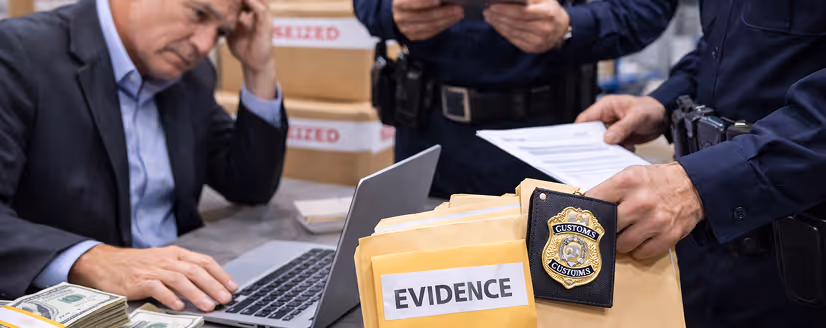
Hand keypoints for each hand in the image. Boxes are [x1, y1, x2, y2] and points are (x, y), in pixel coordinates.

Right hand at [69, 245, 237, 311]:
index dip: (220, 274)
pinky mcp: (139, 281)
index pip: (204, 261)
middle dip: (214, 285)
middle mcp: (167, 259)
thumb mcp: (164, 261)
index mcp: (176, 253)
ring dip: (197, 294)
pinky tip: (179, 307)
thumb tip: (209, 285)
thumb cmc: (138, 265)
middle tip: (226, 298)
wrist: (105, 263)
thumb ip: (184, 270)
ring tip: (208, 305)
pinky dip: (170, 298)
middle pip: (196, 271)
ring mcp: (153, 269)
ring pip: (180, 279)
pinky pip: (158, 289)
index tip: (232, 286)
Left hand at [228, 0, 276, 99]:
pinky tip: (245, 0)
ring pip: (260, 0)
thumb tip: (212, 13)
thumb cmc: (243, 48)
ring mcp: (264, 19)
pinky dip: (253, 4)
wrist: (253, 64)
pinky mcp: (266, 27)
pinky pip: (261, 12)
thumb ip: (225, 20)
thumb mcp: (230, 29)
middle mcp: (260, 13)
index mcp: (252, 12)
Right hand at [393, 0, 463, 40]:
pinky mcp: (413, 36)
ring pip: (429, 26)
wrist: (399, 12)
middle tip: (458, 7)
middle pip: (425, 16)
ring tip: (459, 13)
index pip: (412, 3)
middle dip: (444, 12)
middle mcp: (400, 18)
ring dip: (447, 20)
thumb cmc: (410, 0)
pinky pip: (430, 33)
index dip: (424, 2)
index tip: (438, 0)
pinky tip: (452, 20)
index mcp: (399, 4)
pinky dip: (443, 26)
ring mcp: (406, 29)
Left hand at [483, 0, 569, 53]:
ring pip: (512, 32)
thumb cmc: (549, 9)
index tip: (492, 6)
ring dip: (498, 24)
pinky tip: (497, 25)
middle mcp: (545, 29)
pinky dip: (503, 32)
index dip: (505, 10)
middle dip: (498, 17)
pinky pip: (514, 40)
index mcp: (548, 13)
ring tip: (489, 17)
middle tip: (487, 11)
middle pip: (515, 23)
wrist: (561, 28)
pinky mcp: (533, 48)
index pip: (521, 12)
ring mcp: (539, 41)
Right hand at [575, 95, 666, 150]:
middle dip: (593, 143)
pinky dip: (616, 152)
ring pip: (601, 142)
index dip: (579, 132)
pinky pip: (611, 147)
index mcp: (605, 107)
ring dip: (606, 149)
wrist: (665, 117)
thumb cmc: (652, 109)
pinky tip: (624, 152)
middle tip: (596, 153)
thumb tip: (607, 138)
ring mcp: (611, 128)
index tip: (579, 144)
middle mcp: (606, 118)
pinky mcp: (618, 138)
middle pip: (590, 133)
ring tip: (613, 153)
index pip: (585, 119)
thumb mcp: (638, 117)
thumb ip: (622, 127)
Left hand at [586, 163, 703, 258]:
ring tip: (627, 231)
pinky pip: (641, 253)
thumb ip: (609, 190)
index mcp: (627, 182)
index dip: (587, 211)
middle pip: (607, 227)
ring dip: (621, 241)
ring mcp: (655, 221)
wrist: (694, 185)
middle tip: (607, 227)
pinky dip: (638, 249)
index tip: (584, 217)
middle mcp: (641, 202)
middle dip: (605, 229)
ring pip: (622, 244)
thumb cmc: (658, 181)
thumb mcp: (630, 174)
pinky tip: (641, 238)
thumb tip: (586, 209)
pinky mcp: (668, 236)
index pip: (594, 201)